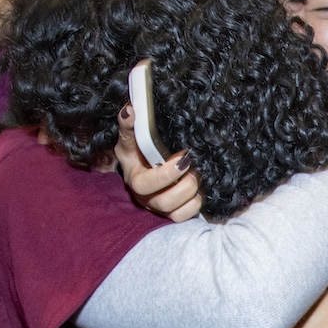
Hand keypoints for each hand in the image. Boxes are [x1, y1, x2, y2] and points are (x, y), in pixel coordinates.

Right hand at [114, 104, 201, 220]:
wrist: (144, 164)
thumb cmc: (137, 151)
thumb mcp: (130, 138)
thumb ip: (129, 125)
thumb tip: (130, 110)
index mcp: (134, 178)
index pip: (145, 184)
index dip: (166, 174)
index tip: (184, 157)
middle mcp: (145, 197)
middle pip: (163, 202)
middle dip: (184, 186)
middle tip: (194, 168)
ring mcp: (158, 206)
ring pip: (174, 212)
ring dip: (191, 194)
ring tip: (197, 176)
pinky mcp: (171, 212)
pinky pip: (183, 217)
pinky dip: (194, 206)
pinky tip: (198, 191)